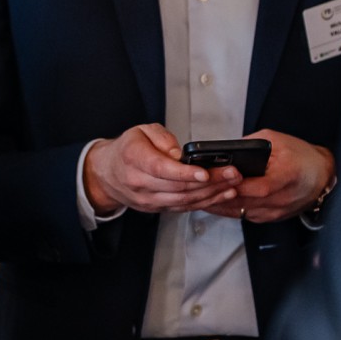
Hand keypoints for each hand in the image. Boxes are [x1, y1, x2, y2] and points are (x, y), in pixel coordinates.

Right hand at [84, 123, 243, 216]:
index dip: (185, 173)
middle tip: (233, 173)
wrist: (107, 174)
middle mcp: (140, 183)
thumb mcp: (141, 131)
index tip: (205, 172)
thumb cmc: (126, 149)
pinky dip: (204, 202)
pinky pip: (183, 208)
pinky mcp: (157, 208)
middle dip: (210, 182)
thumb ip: (161, 137)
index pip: (162, 169)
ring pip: (183, 200)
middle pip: (178, 187)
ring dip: (211, 194)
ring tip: (233, 185)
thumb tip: (180, 153)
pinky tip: (221, 195)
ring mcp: (148, 199)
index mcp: (134, 159)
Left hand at [195, 130, 333, 223]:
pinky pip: (248, 216)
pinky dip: (232, 211)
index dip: (238, 186)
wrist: (322, 175)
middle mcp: (283, 197)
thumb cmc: (302, 155)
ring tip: (201, 199)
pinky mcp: (274, 217)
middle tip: (200, 193)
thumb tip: (227, 150)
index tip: (218, 181)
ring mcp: (278, 210)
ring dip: (223, 207)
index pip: (260, 187)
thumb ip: (250, 144)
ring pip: (244, 212)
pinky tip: (217, 205)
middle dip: (222, 197)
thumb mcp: (276, 140)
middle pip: (247, 202)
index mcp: (287, 175)